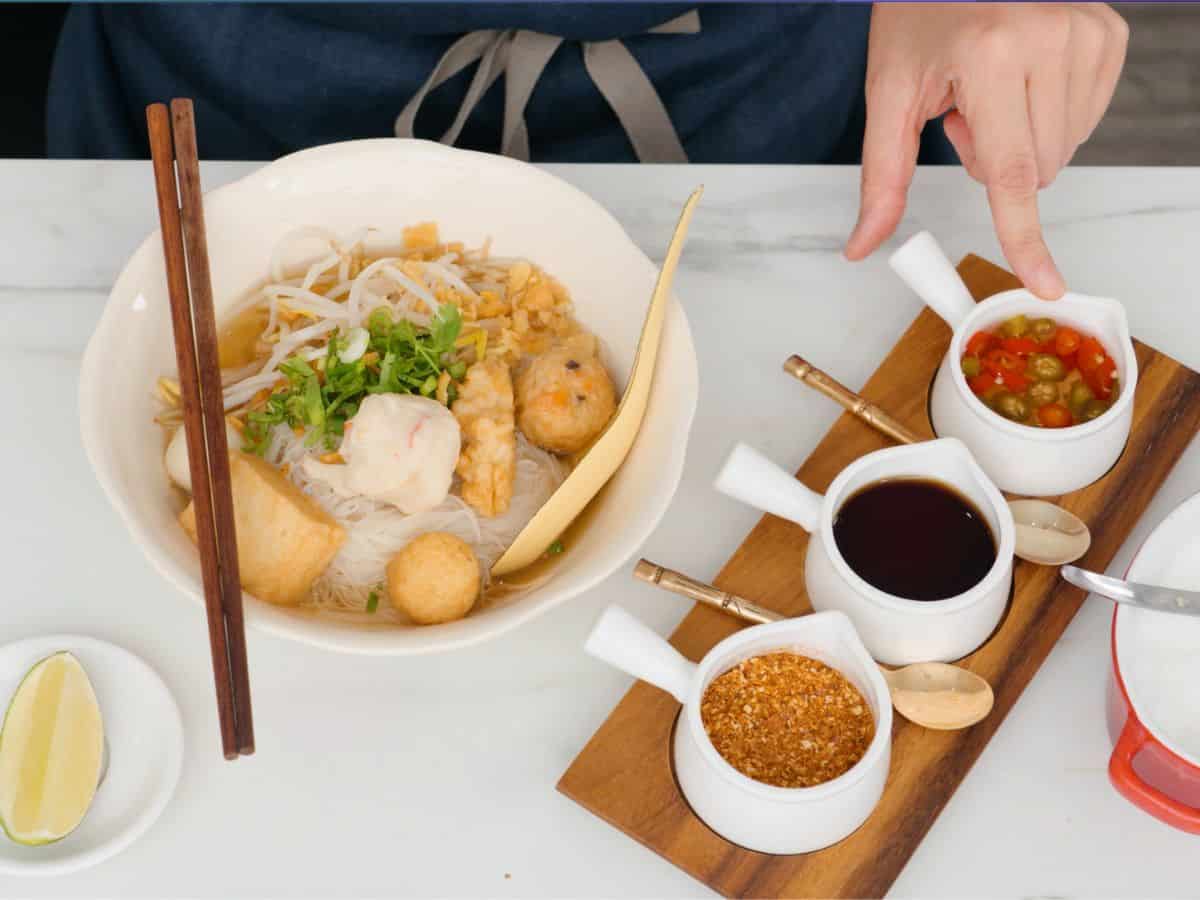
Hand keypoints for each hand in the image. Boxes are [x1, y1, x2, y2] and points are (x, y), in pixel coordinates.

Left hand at [844, 3, 1127, 298]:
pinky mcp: (1109, 33)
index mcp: (993, 55)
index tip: (1045, 282)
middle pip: (1035, 171)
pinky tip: (1021, 79)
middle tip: (963, 109)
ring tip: (990, 86)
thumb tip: (863, 245)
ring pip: (1062, 150)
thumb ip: (881, 176)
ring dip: (1021, 138)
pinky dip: (1050, 115)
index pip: (1011, 173)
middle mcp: (1051, 39)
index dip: (1024, 236)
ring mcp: (1088, 33)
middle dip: (993, 160)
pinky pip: (1085, 119)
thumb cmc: (919, 16)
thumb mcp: (890, 91)